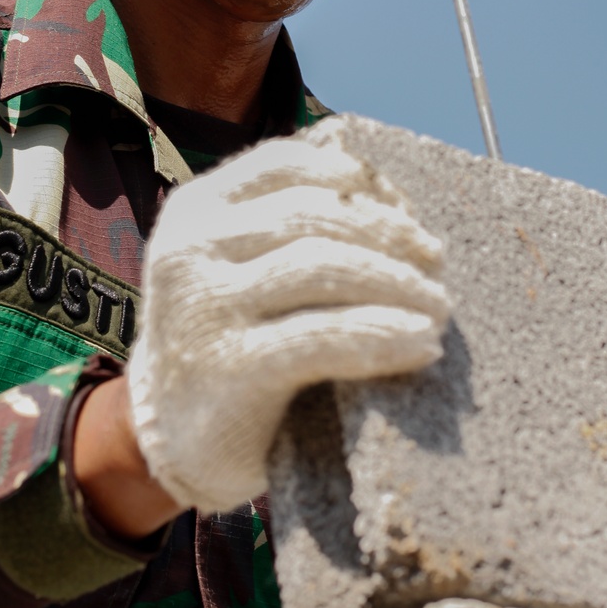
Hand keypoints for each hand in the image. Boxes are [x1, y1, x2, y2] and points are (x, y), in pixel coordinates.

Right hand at [126, 118, 448, 512]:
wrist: (168, 442)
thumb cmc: (226, 344)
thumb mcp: (235, 267)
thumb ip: (284, 225)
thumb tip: (380, 183)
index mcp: (195, 209)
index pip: (289, 165)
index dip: (360, 182)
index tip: (409, 213)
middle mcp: (190, 247)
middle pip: (314, 215)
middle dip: (389, 235)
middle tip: (436, 265)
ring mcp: (204, 307)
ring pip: (324, 266)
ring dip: (397, 283)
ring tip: (438, 308)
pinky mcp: (226, 368)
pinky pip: (323, 338)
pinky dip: (384, 334)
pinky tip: (423, 345)